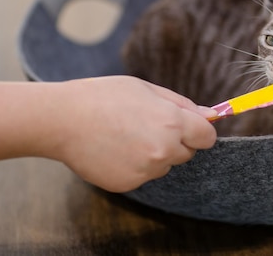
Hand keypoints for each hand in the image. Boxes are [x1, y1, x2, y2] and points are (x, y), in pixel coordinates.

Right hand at [47, 76, 217, 192]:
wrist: (63, 120)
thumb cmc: (104, 96)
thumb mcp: (146, 89)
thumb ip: (182, 105)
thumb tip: (210, 115)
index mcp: (172, 123)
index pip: (208, 137)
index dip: (200, 131)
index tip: (190, 128)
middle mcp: (163, 150)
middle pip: (187, 153)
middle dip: (175, 142)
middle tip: (146, 126)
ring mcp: (146, 170)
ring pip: (164, 165)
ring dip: (154, 155)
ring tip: (125, 136)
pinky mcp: (129, 184)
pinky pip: (143, 175)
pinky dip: (134, 166)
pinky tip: (115, 149)